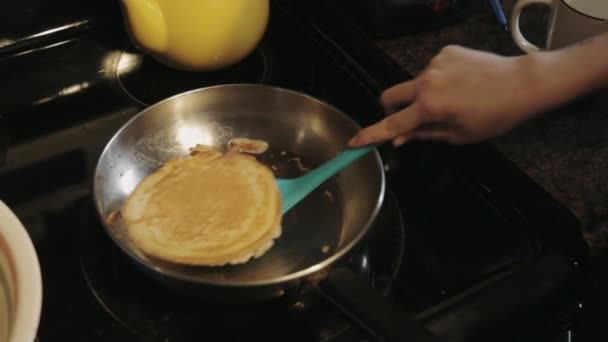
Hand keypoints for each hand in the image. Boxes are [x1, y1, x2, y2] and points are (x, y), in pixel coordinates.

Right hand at [348, 45, 558, 146]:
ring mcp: (435, 63)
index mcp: (429, 106)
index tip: (353, 142)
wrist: (523, 84)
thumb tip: (399, 138)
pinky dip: (438, 81)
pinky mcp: (445, 51)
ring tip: (453, 100)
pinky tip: (460, 85)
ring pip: (414, 84)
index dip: (370, 135)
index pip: (392, 125)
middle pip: (389, 97)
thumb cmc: (495, 115)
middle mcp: (426, 81)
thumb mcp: (459, 135)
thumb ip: (424, 135)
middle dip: (391, 110)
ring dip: (422, 95)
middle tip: (409, 120)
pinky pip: (431, 70)